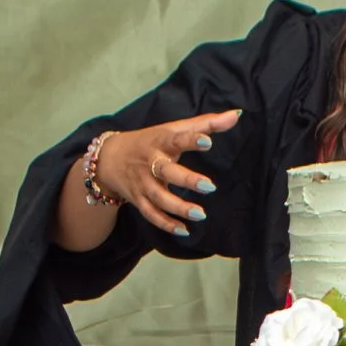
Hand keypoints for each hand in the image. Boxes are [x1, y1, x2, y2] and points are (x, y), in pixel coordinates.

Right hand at [100, 109, 239, 238]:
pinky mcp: (138, 200)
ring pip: (159, 197)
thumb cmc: (150, 141)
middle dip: (187, 180)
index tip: (208, 142)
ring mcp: (143, 183)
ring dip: (179, 207)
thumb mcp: (173, 128)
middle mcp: (150, 162)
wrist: (109, 158)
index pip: (176, 138)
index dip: (191, 139)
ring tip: (200, 214)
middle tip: (210, 187)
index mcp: (160, 141)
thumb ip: (206, 123)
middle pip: (166, 171)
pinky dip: (166, 224)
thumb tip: (236, 115)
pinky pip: (151, 214)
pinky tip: (184, 231)